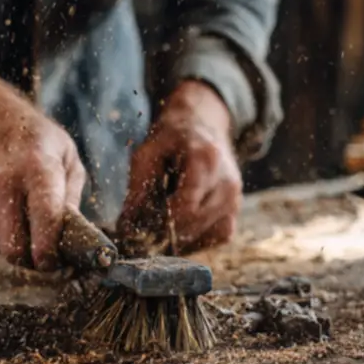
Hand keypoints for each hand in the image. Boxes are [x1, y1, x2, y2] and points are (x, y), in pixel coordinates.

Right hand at [0, 55, 84, 269]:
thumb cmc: (31, 139)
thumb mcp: (65, 154)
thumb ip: (72, 197)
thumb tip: (73, 239)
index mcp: (37, 167)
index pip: (45, 219)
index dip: (50, 252)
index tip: (54, 263)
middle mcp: (2, 181)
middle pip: (15, 247)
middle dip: (32, 261)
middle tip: (43, 257)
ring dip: (14, 246)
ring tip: (22, 221)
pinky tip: (0, 210)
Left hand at [119, 80, 241, 251]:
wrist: (203, 123)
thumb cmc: (173, 136)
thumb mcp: (148, 151)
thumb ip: (138, 186)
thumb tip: (128, 225)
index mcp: (205, 160)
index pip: (187, 206)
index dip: (163, 222)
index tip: (143, 225)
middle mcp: (227, 180)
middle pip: (198, 223)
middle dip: (170, 234)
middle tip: (147, 235)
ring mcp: (235, 196)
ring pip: (213, 234)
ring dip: (187, 240)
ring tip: (164, 234)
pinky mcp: (236, 207)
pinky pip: (222, 235)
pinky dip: (202, 240)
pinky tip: (181, 233)